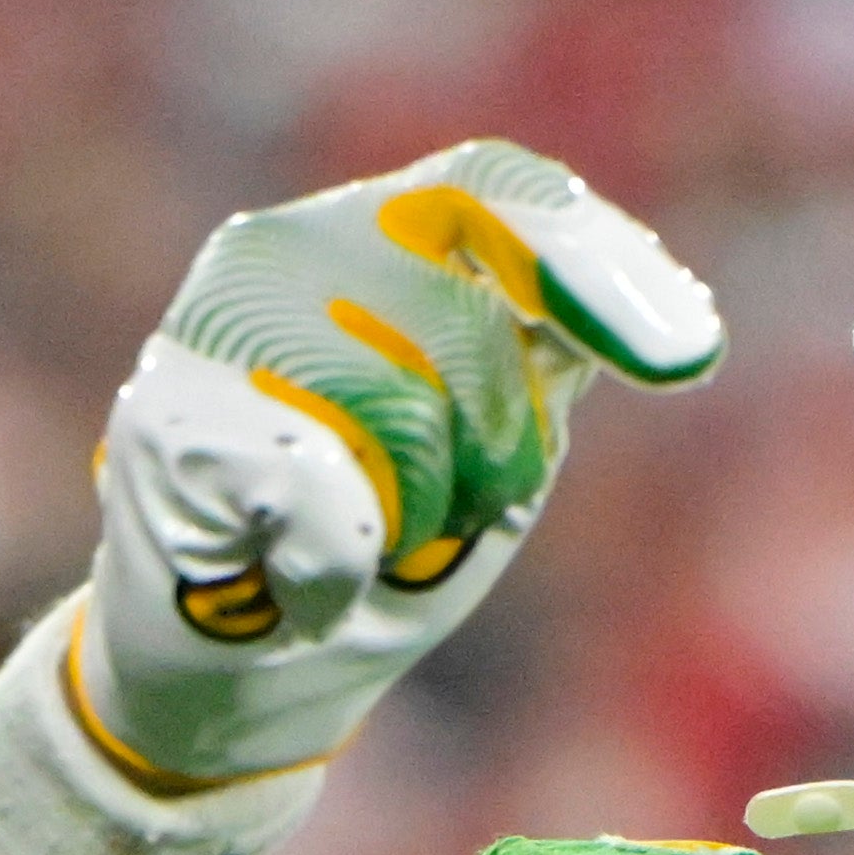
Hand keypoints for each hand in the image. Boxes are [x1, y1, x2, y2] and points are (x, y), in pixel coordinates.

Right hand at [70, 137, 722, 790]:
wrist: (240, 668)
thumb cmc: (383, 544)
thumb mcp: (499, 437)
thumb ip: (555, 354)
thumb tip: (670, 315)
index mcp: (384, 231)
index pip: (498, 186)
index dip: (592, 259)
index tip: (684, 353)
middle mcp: (291, 246)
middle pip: (469, 321)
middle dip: (490, 445)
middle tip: (435, 511)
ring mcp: (218, 325)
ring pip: (400, 408)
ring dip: (412, 514)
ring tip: (359, 540)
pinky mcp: (169, 421)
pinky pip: (328, 499)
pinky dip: (336, 572)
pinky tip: (299, 582)